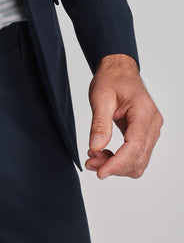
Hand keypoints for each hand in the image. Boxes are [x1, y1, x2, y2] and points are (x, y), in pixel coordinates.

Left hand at [85, 53, 162, 178]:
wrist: (119, 70)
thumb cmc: (112, 79)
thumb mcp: (100, 97)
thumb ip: (99, 123)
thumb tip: (95, 147)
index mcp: (143, 112)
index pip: (135, 147)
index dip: (117, 163)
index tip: (100, 172)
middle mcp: (153, 123)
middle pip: (138, 158)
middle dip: (114, 166)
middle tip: (90, 162)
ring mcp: (152, 130)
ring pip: (139, 161)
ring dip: (117, 165)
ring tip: (94, 157)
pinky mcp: (146, 134)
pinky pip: (137, 155)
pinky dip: (121, 160)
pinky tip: (103, 154)